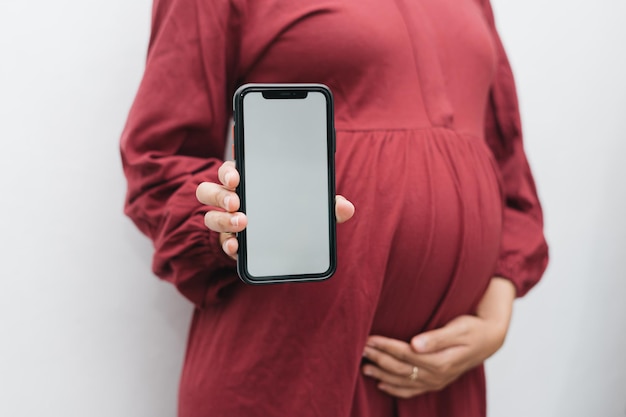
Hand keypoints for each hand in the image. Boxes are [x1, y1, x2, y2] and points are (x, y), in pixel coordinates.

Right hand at [196, 160, 354, 259]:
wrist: (282, 242)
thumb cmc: (292, 213)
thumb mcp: (310, 207)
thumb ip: (325, 204)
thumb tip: (346, 207)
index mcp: (248, 182)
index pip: (230, 170)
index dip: (228, 171)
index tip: (236, 177)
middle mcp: (231, 199)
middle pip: (209, 190)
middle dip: (220, 195)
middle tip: (237, 201)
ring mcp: (227, 221)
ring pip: (209, 216)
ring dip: (222, 219)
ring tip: (241, 223)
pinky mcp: (229, 242)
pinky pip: (221, 242)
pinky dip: (227, 244)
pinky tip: (237, 247)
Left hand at [361, 277, 515, 397]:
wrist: (489, 340)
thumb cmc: (473, 329)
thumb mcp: (458, 328)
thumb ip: (436, 338)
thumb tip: (415, 344)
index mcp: (441, 361)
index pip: (405, 354)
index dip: (386, 347)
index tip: (369, 339)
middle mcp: (437, 375)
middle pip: (400, 368)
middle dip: (378, 359)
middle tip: (360, 349)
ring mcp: (436, 382)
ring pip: (403, 382)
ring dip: (382, 375)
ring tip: (364, 367)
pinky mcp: (436, 382)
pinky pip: (412, 391)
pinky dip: (395, 389)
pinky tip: (381, 384)